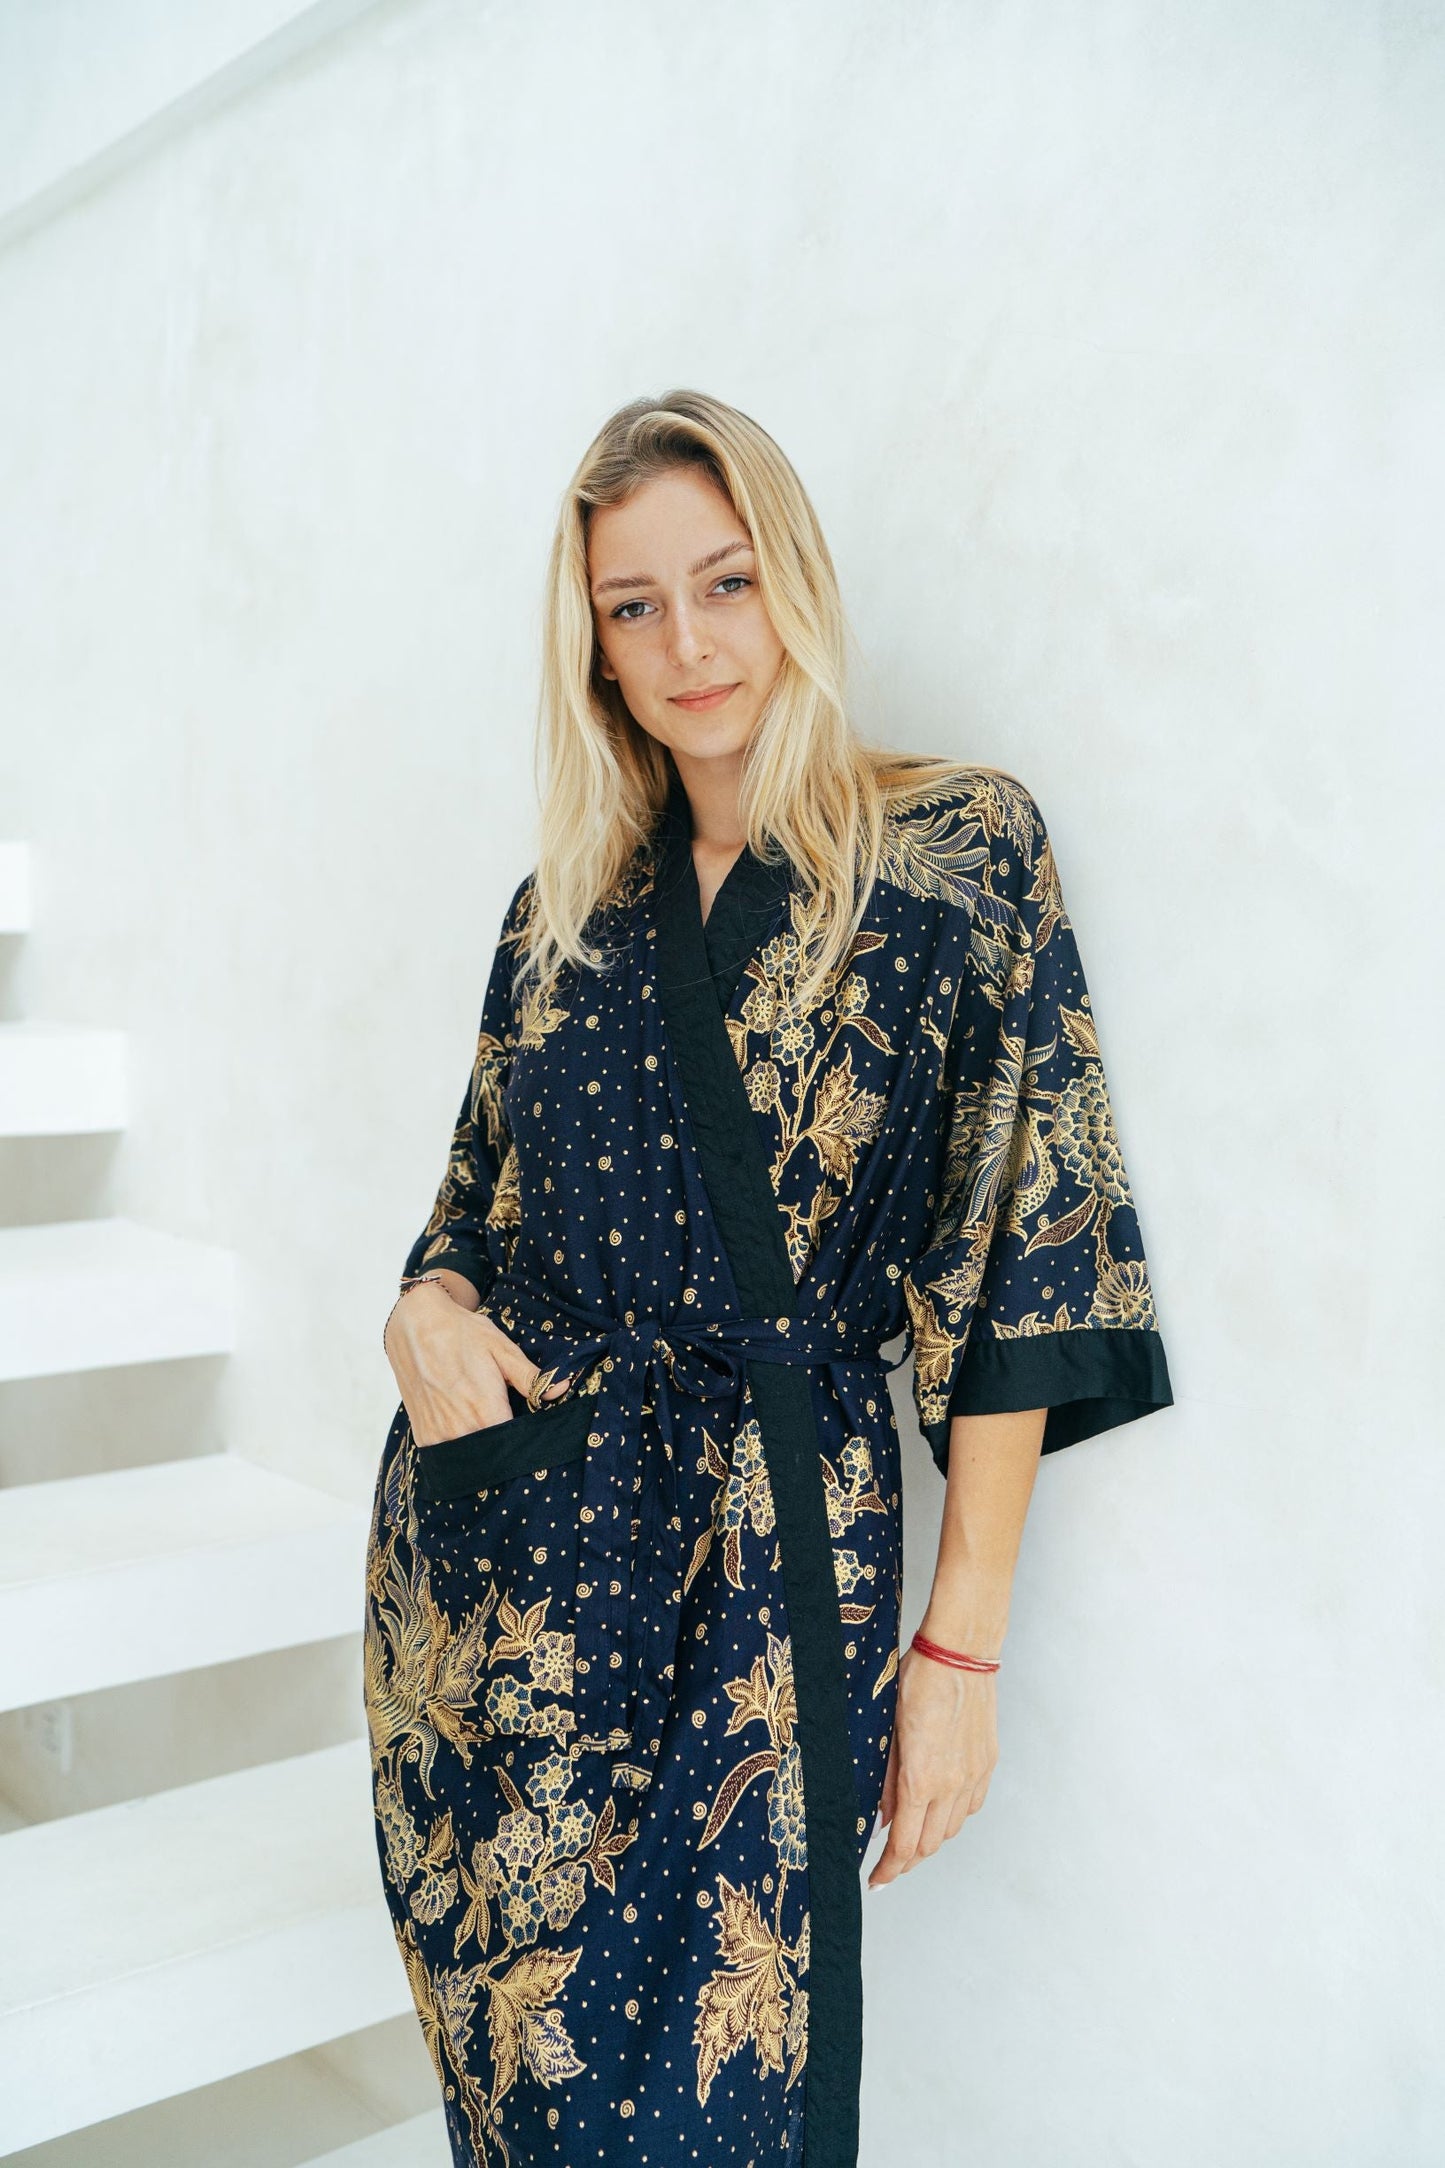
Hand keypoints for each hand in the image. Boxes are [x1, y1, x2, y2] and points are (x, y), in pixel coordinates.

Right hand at [384, 1278, 569, 1446]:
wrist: (416, 1326)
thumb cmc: (462, 1334)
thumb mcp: (502, 1350)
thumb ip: (531, 1377)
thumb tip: (561, 1389)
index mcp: (486, 1412)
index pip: (514, 1448)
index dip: (525, 1447)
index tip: (532, 1443)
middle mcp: (461, 1430)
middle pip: (492, 1459)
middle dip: (504, 1455)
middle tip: (513, 1443)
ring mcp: (438, 1435)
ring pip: (469, 1462)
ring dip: (482, 1457)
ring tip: (492, 1442)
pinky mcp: (422, 1435)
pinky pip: (446, 1458)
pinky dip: (460, 1454)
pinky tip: (469, 1438)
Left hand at [867, 1640, 997, 1886]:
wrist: (959, 1654)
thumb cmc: (918, 1681)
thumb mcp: (888, 1730)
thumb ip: (885, 1779)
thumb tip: (881, 1816)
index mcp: (922, 1779)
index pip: (905, 1843)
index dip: (890, 1868)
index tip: (878, 1880)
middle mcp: (952, 1785)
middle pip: (930, 1844)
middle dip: (907, 1859)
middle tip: (889, 1863)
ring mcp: (974, 1775)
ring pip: (953, 1829)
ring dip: (930, 1840)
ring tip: (911, 1837)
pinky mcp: (987, 1763)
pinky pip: (971, 1806)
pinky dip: (953, 1818)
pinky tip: (939, 1811)